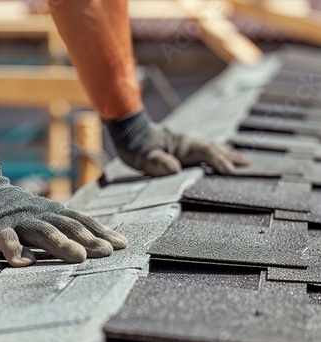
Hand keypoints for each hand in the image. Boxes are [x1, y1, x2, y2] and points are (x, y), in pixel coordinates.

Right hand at [0, 163, 127, 266]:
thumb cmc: (17, 211)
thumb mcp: (42, 216)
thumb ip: (61, 229)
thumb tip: (91, 247)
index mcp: (52, 212)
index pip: (81, 220)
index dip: (101, 231)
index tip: (122, 244)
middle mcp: (40, 214)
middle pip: (67, 225)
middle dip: (89, 238)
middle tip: (108, 252)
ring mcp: (18, 220)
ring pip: (42, 231)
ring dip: (61, 244)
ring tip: (79, 257)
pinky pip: (6, 239)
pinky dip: (16, 249)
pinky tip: (25, 263)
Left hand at [106, 108, 247, 175]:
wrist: (130, 133)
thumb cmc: (136, 146)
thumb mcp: (143, 156)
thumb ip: (158, 162)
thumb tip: (174, 169)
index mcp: (183, 143)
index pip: (206, 152)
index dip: (219, 161)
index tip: (231, 172)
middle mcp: (189, 141)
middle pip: (215, 148)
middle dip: (231, 157)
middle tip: (248, 166)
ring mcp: (187, 143)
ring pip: (213, 148)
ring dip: (228, 154)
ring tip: (244, 162)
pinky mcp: (184, 147)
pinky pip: (206, 150)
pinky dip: (218, 154)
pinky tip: (223, 159)